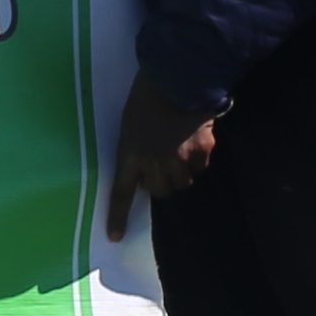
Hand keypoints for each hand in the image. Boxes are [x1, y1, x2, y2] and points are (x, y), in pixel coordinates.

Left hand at [104, 76, 219, 236]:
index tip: (115, 237)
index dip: (118, 216)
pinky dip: (199, 158)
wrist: (176, 78)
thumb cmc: (146, 99)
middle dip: (162, 181)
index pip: (121, 192)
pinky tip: (194, 139)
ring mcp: (178, 159)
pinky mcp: (200, 152)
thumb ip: (136, 152)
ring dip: (181, 172)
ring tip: (179, 147)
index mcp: (130, 153)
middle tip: (163, 161)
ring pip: (183, 182)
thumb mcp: (130, 126)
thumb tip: (147, 176)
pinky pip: (201, 167)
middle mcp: (153, 162)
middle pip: (161, 192)